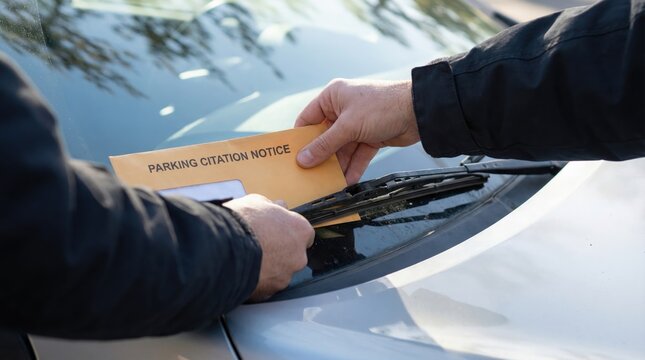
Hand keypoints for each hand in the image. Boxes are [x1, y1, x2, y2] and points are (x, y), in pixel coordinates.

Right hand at [224, 194, 314, 300]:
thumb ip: (271, 207)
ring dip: (268, 268)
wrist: (222, 247)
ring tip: (247, 259)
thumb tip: (276, 206)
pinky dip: (257, 282)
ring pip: (279, 273)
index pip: (303, 233)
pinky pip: (265, 287)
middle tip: (260, 245)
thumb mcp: (257, 202)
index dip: (288, 231)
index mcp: (300, 230)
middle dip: (279, 252)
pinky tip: (243, 272)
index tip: (277, 231)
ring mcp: (284, 276)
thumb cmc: (241, 222)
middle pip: (293, 255)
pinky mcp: (269, 292)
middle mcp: (298, 256)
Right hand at [295, 78, 418, 183]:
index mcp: (333, 96)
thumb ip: (325, 145)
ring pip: (342, 149)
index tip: (293, 156)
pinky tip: (347, 181)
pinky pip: (357, 155)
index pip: (308, 119)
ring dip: (337, 166)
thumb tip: (303, 159)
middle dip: (320, 156)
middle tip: (310, 174)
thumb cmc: (382, 106)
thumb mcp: (348, 126)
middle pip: (325, 137)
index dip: (301, 138)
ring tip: (328, 183)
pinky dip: (353, 167)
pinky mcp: (371, 137)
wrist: (418, 112)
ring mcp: (357, 124)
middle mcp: (343, 109)